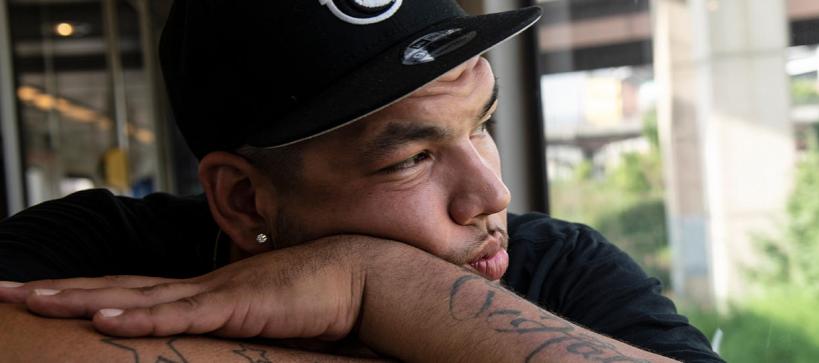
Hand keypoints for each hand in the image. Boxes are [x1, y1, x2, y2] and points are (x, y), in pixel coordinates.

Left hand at [0, 236, 376, 339]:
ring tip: (32, 299)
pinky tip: (103, 318)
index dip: (85, 290)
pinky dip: (139, 316)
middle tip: (6, 289)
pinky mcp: (236, 306)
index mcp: (201, 290)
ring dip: (81, 298)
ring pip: (135, 296)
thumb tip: (209, 338)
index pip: (131, 289)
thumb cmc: (311, 298)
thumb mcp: (258, 315)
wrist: (353, 275)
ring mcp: (214, 294)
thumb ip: (228, 324)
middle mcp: (197, 286)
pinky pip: (180, 315)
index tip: (43, 293)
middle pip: (116, 287)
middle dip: (60, 290)